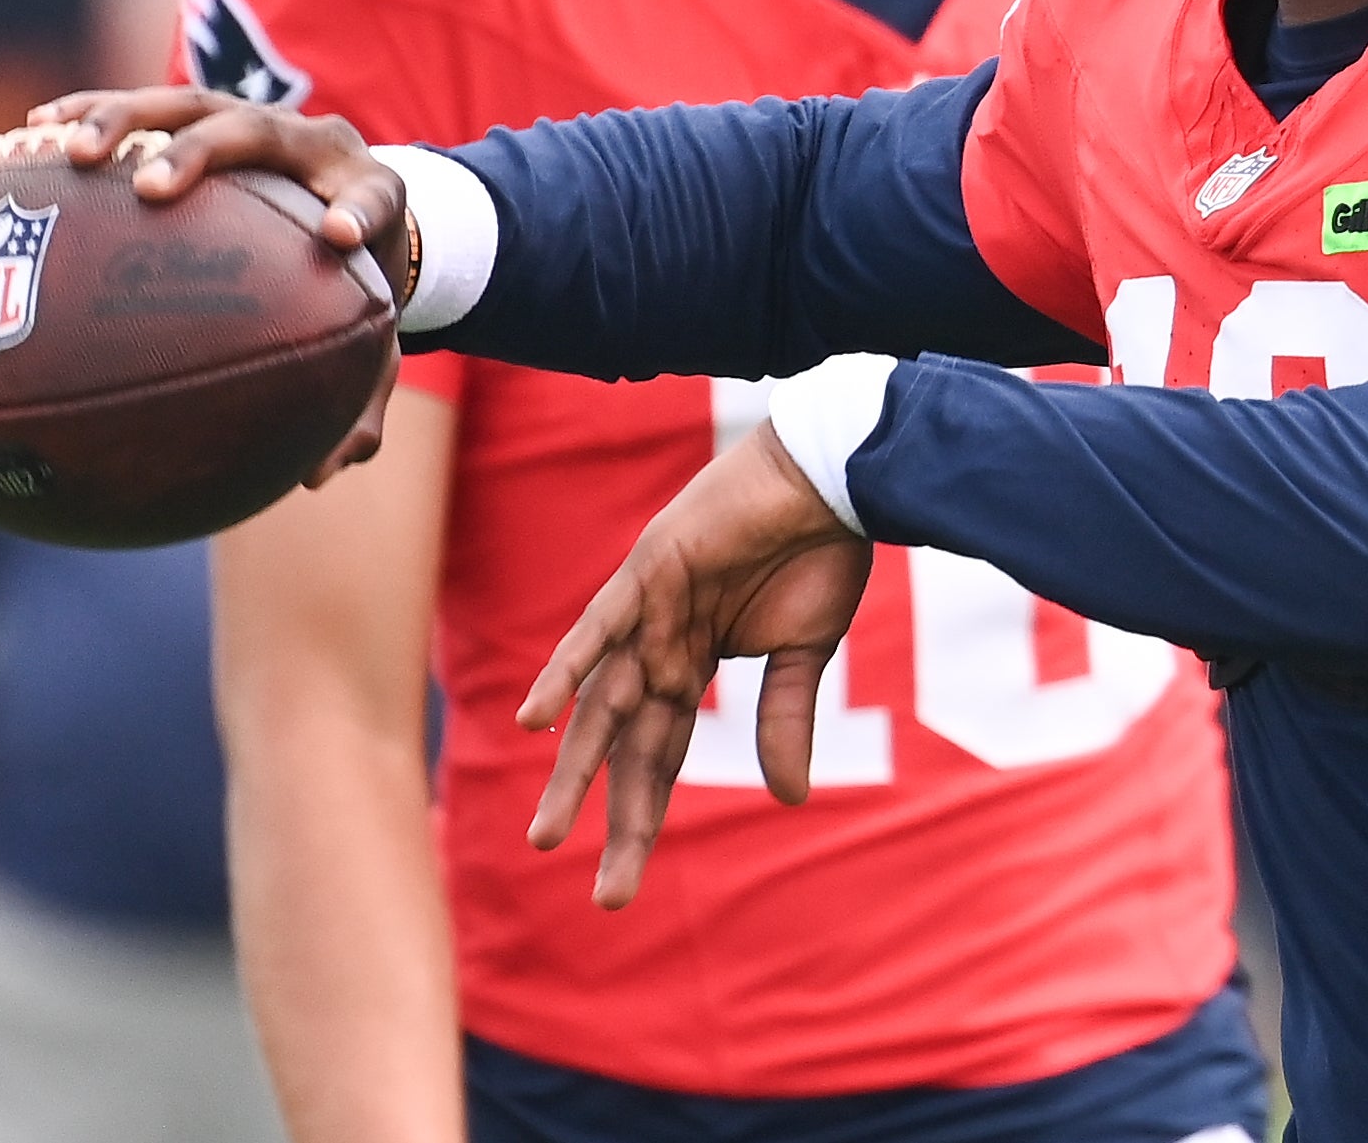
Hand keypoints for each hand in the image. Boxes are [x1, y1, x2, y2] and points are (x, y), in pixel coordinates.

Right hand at [28, 85, 409, 487]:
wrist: (356, 203)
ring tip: (68, 153)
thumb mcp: (372, 342)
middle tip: (150, 188)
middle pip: (260, 130)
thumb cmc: (358, 284)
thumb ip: (357, 403)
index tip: (334, 235)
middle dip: (203, 152)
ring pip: (189, 104)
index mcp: (371, 195)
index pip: (375, 199)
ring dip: (126, 120)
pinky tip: (27, 134)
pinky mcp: (203, 115)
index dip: (358, 211)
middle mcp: (311, 145)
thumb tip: (320, 475)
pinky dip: (85, 114)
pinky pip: (140, 109)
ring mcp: (253, 120)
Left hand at [515, 422, 872, 907]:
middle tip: (591, 887)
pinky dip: (566, 673)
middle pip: (623, 745)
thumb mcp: (805, 653)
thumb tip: (788, 799)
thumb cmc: (820, 550)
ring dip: (573, 767)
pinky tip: (536, 721)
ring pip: (600, 703)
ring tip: (548, 833)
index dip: (639, 821)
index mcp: (691, 664)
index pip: (658, 759)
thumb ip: (783, 719)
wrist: (832, 477)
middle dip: (605, 814)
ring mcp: (649, 610)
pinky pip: (600, 630)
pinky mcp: (650, 571)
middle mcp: (659, 645)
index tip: (618, 890)